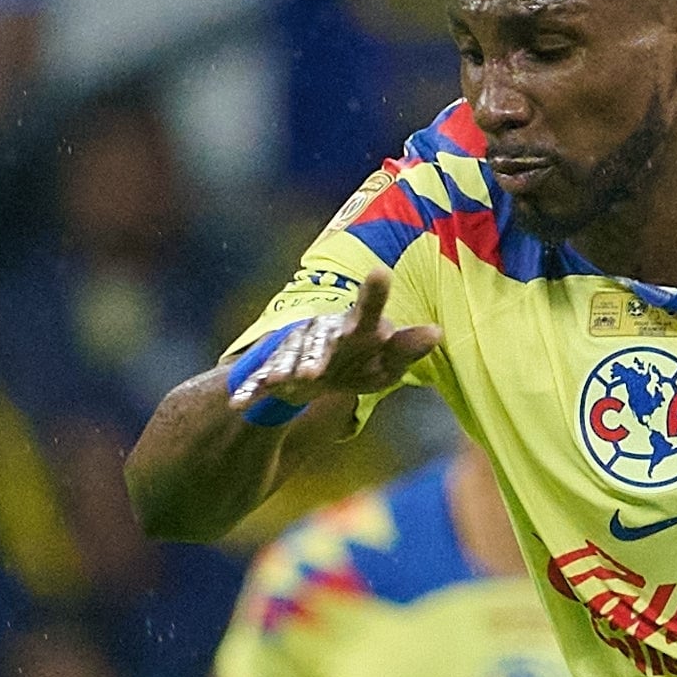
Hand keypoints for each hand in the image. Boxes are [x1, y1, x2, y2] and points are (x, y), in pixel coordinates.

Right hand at [227, 266, 440, 413]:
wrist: (311, 374)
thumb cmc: (357, 362)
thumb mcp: (386, 363)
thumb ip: (408, 348)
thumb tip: (437, 333)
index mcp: (353, 329)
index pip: (368, 312)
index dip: (374, 295)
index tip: (381, 274)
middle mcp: (321, 334)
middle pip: (320, 338)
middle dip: (317, 352)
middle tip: (317, 370)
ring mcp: (294, 352)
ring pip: (289, 360)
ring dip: (286, 369)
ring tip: (284, 381)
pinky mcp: (271, 371)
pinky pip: (258, 381)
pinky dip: (249, 391)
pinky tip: (238, 403)